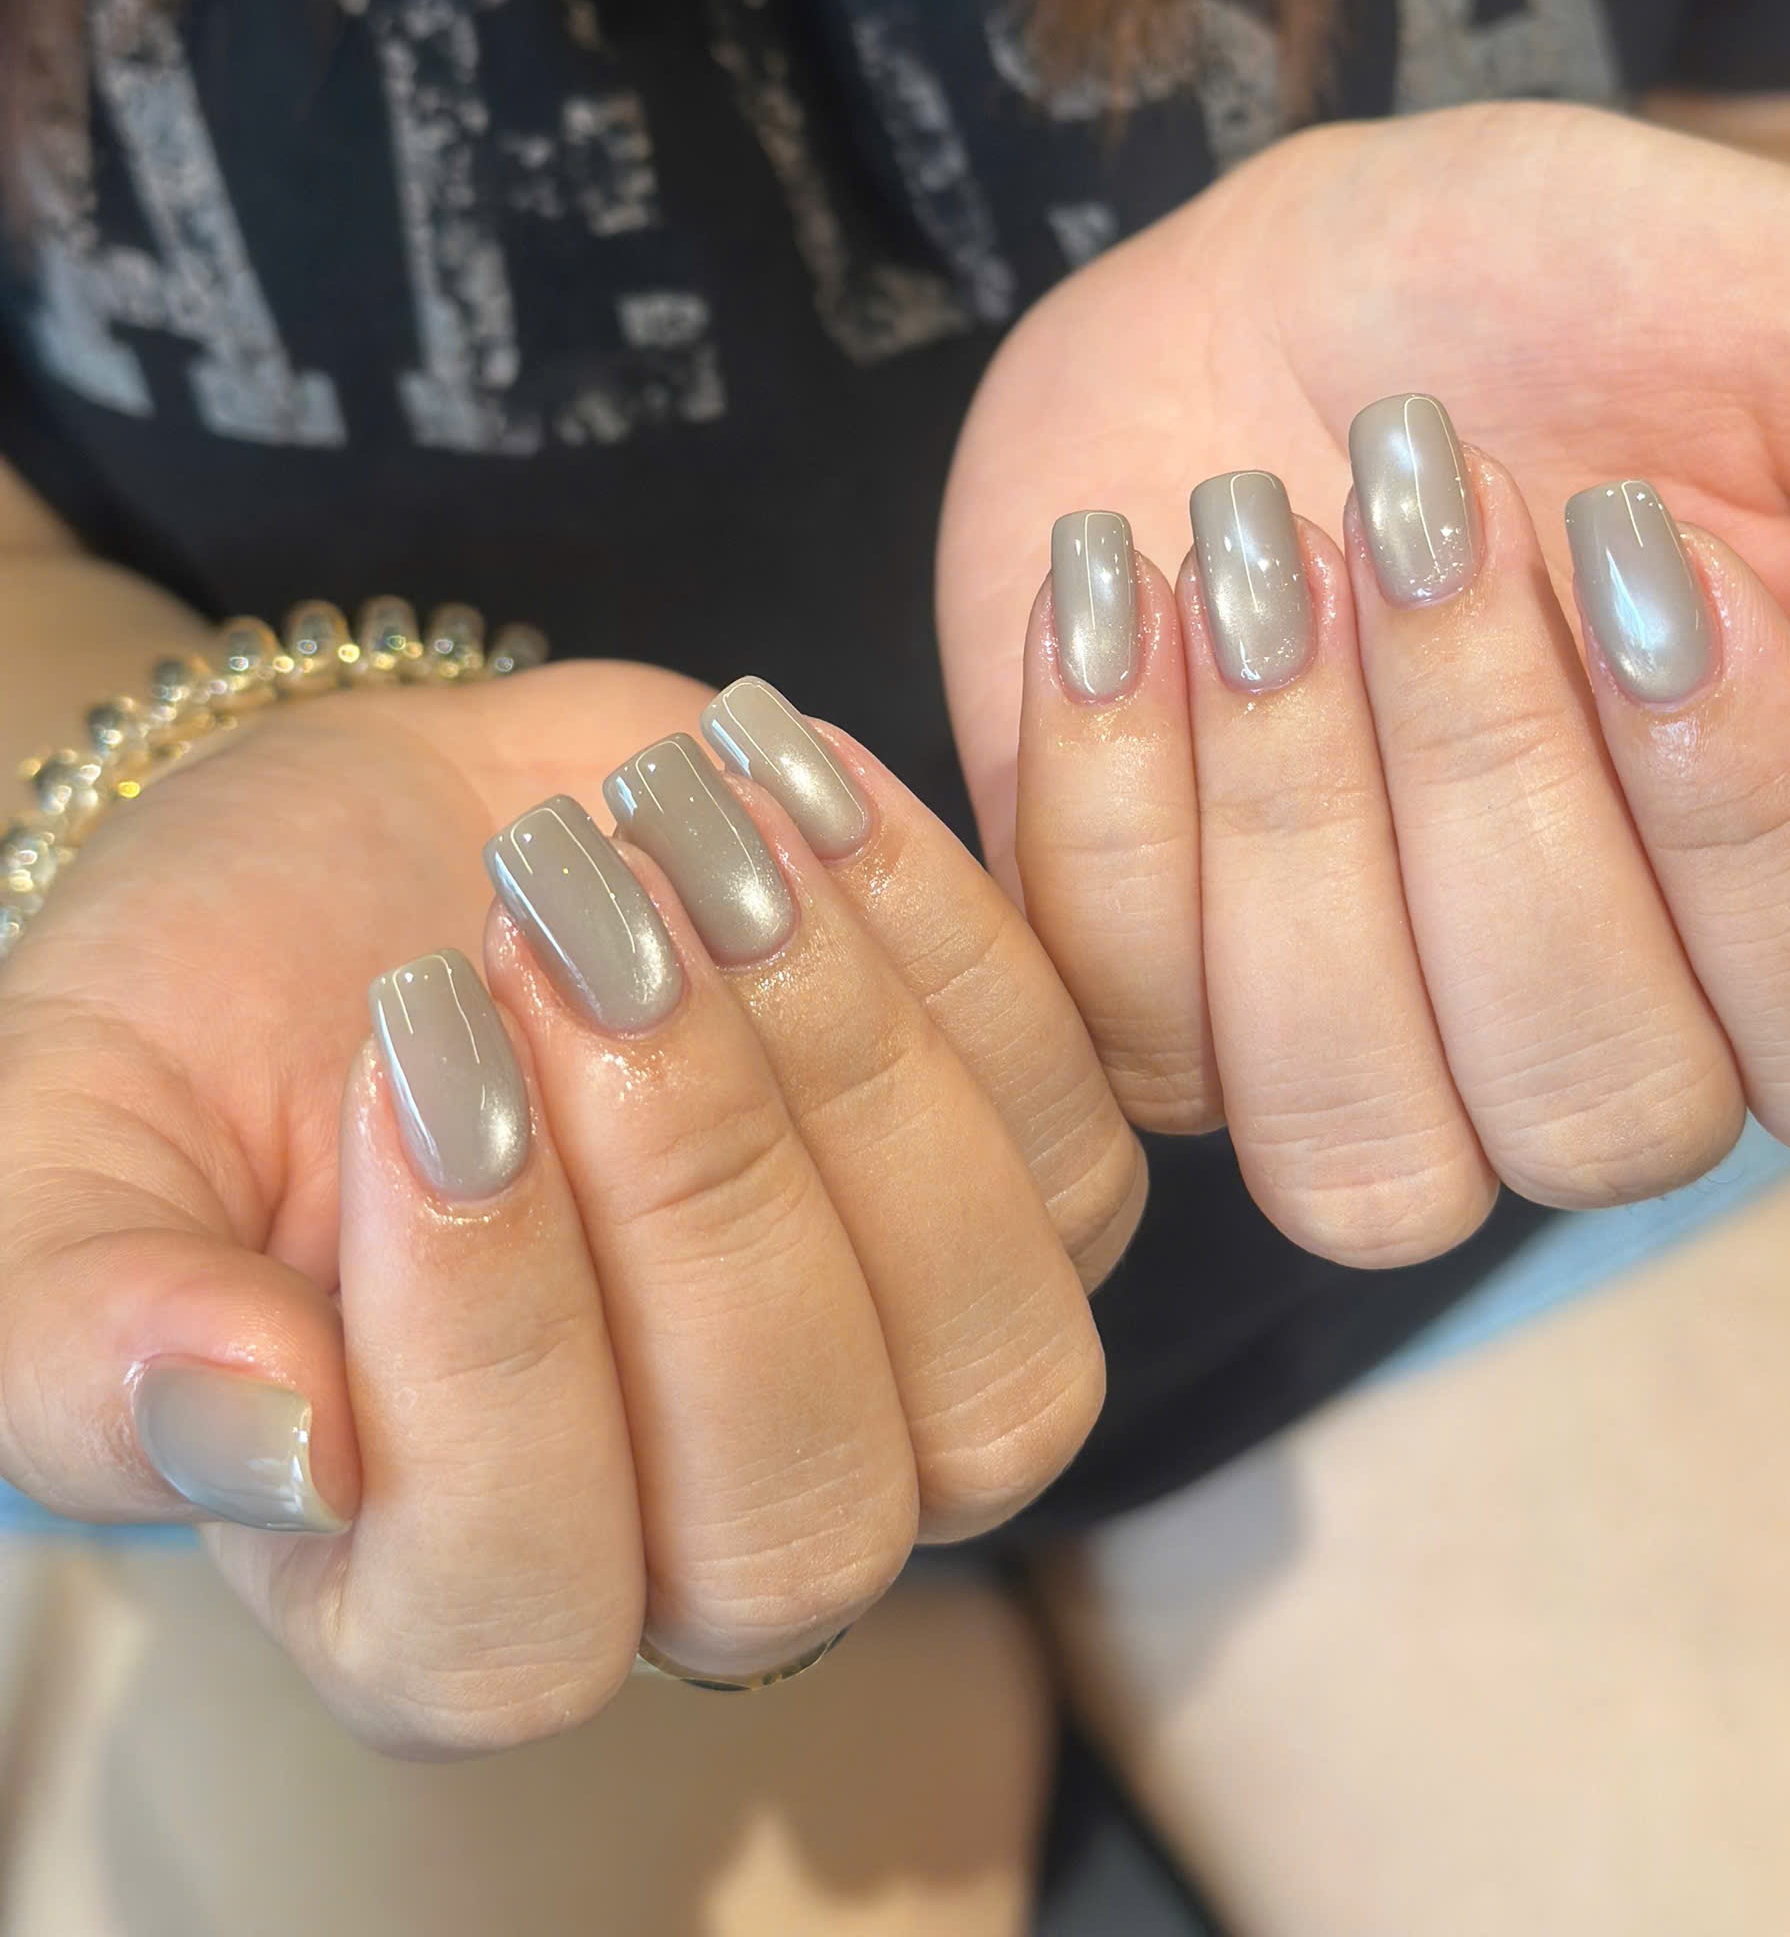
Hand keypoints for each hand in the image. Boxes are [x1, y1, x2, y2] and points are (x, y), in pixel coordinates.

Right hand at [0, 662, 1138, 1746]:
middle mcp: (697, 1536)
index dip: (492, 1347)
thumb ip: (93, 1334)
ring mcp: (892, 1373)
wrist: (373, 853)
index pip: (518, 1608)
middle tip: (566, 932)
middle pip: (805, 1512)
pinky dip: (955, 936)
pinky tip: (782, 781)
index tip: (418, 1047)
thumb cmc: (197, 1030)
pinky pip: (1086, 1127)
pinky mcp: (1010, 1182)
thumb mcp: (63, 1154)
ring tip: (679, 840)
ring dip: (853, 1068)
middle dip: (701, 1194)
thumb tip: (268, 1443)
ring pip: (998, 1349)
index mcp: (437, 1592)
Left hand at [937, 101, 1789, 1259]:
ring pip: (1363, 1153)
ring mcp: (1370, 1039)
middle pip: (1602, 1107)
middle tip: (1407, 513)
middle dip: (1487, 780)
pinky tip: (1118, 589)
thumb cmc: (1570, 292)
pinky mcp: (1163, 1003)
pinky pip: (1133, 1046)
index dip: (1755, 831)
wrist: (1279, 277)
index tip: (1644, 546)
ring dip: (1290, 831)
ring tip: (1246, 553)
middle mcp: (1606, 1021)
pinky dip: (1108, 808)